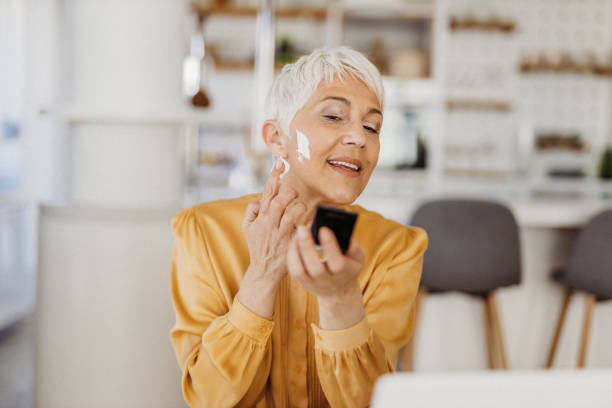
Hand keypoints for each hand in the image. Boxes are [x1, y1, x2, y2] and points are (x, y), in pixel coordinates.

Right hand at [237, 160, 305, 316]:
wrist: (263, 270)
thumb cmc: (258, 245)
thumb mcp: (247, 228)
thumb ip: (251, 210)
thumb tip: (259, 199)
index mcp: (260, 217)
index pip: (267, 192)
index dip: (273, 176)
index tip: (280, 163)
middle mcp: (269, 224)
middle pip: (278, 201)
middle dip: (288, 192)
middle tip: (295, 191)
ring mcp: (279, 234)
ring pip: (289, 214)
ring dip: (297, 206)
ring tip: (301, 205)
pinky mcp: (290, 244)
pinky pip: (300, 229)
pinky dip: (305, 222)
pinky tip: (310, 219)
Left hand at [287, 225, 365, 328]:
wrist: (339, 289)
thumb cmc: (348, 267)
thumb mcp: (358, 259)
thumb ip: (355, 249)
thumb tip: (351, 241)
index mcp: (344, 273)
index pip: (338, 262)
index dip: (330, 246)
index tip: (323, 229)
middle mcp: (328, 281)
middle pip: (315, 268)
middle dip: (307, 246)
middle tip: (302, 228)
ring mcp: (314, 284)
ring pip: (300, 271)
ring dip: (295, 251)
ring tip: (297, 234)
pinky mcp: (303, 283)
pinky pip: (293, 270)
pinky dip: (291, 255)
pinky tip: (294, 242)